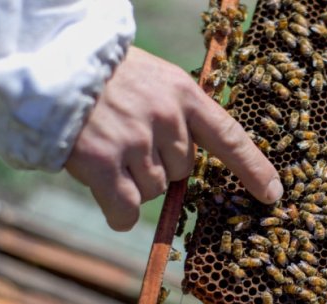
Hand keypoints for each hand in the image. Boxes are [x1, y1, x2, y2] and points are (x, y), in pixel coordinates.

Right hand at [65, 47, 282, 230]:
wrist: (55, 67)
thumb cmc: (111, 79)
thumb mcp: (158, 81)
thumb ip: (180, 116)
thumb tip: (189, 168)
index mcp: (184, 95)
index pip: (230, 137)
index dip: (253, 169)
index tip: (271, 194)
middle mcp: (165, 117)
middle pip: (183, 171)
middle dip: (161, 165)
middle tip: (132, 140)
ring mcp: (134, 140)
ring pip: (155, 191)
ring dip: (136, 182)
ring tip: (111, 150)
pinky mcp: (102, 162)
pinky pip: (127, 209)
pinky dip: (120, 212)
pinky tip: (106, 190)